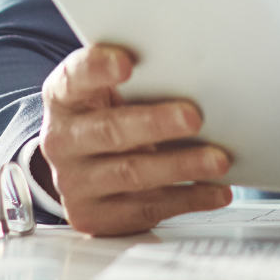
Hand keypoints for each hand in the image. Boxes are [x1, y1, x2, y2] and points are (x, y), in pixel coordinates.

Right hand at [35, 44, 232, 235]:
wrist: (81, 166)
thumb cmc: (107, 115)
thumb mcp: (108, 91)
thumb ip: (138, 78)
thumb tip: (192, 69)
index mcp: (63, 98)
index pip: (74, 78)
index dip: (98, 69)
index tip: (127, 63)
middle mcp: (62, 141)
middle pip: (109, 130)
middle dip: (155, 123)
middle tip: (193, 117)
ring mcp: (75, 183)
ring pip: (131, 174)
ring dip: (180, 166)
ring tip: (217, 160)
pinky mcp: (95, 216)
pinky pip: (146, 208)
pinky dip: (187, 198)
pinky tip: (215, 190)